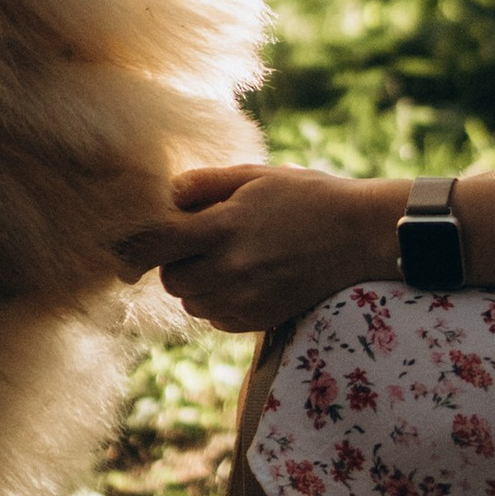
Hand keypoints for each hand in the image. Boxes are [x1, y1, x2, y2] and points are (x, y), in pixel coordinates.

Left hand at [153, 163, 402, 331]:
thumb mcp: (256, 175)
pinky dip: (218, 301)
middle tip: (198, 241)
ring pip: (190, 302)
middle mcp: (230, 269)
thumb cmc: (307, 197)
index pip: (155, 245)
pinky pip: (215, 318)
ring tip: (226, 257)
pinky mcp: (259, 320)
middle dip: (174, 262)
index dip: (135, 246)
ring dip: (195, 284)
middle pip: (170, 279)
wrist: (359, 236)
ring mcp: (245, 299)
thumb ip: (205, 184)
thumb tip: (166, 194)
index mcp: (224, 227)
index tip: (135, 242)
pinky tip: (244, 277)